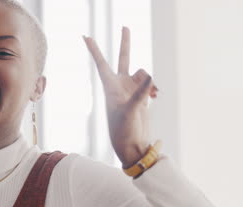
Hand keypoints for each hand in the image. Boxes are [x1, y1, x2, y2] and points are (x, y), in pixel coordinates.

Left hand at [83, 27, 157, 167]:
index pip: (101, 63)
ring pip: (142, 73)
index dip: (94, 49)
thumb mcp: (130, 112)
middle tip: (125, 26)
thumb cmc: (123, 131)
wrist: (132, 145)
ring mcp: (130, 90)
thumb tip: (149, 76)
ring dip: (149, 80)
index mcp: (110, 87)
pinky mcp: (141, 96)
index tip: (85, 36)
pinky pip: (149, 83)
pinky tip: (156, 96)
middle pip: (123, 59)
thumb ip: (140, 93)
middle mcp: (119, 86)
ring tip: (154, 94)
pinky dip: (153, 87)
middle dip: (125, 43)